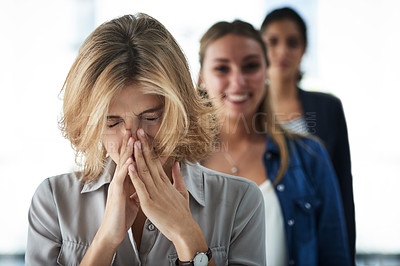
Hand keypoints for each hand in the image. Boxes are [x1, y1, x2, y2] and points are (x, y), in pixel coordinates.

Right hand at [97, 130, 139, 247]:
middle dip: (127, 143)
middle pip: (124, 158)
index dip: (132, 148)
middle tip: (131, 128)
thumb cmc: (122, 215)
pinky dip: (125, 168)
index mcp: (124, 181)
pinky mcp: (116, 193)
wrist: (113, 231)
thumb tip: (142, 183)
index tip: (137, 135)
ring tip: (131, 138)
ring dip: (126, 151)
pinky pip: (121, 178)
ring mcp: (116, 185)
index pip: (128, 160)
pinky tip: (129, 160)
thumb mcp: (132, 198)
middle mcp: (119, 180)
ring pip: (121, 164)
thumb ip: (135, 188)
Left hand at [128, 128, 207, 260]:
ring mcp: (154, 194)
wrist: (184, 229)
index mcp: (165, 182)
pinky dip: (134, 177)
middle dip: (143, 146)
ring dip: (138, 157)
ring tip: (133, 143)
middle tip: (138, 131)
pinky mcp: (149, 204)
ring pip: (144, 172)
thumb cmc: (182, 213)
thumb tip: (176, 163)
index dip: (149, 148)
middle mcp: (160, 185)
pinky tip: (130, 166)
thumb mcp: (182, 192)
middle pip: (150, 162)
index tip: (144, 136)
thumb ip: (177, 177)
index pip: (155, 161)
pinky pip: (140, 188)